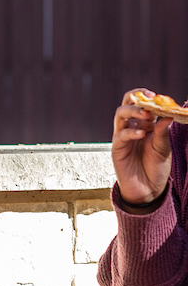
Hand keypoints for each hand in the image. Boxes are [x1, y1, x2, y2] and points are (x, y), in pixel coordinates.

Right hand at [112, 88, 173, 209]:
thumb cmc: (155, 168)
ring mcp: (122, 137)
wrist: (148, 190)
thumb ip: (162, 133)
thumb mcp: (163, 149)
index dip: (144, 97)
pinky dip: (131, 132)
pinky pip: (120, 135)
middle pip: (126, 104)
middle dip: (136, 99)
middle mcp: (131, 128)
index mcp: (143, 125)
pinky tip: (141, 134)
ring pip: (120, 115)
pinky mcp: (117, 148)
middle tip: (148, 99)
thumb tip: (167, 116)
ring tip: (145, 114)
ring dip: (132, 111)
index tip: (155, 94)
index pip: (140, 104)